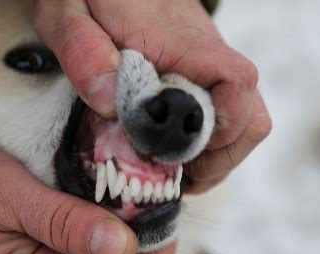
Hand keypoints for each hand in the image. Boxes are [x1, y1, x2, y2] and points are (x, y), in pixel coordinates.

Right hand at [0, 145, 174, 253]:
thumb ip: (63, 222)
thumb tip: (122, 246)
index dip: (156, 250)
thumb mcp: (6, 193)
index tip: (168, 211)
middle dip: (151, 246)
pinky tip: (112, 216)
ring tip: (140, 205)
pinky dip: (110, 244)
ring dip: (134, 246)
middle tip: (158, 203)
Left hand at [34, 0, 271, 191]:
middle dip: (217, 159)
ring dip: (215, 154)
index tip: (180, 154)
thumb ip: (83, 54)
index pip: (236, 84)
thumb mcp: (68, 16)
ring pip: (244, 121)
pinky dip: (208, 141)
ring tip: (174, 165)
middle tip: (174, 172)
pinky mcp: (204, 73)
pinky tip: (174, 145)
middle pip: (250, 118)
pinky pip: (226, 114)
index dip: (222, 131)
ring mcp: (210, 66)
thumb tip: (108, 105)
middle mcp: (208, 56)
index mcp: (182, 44)